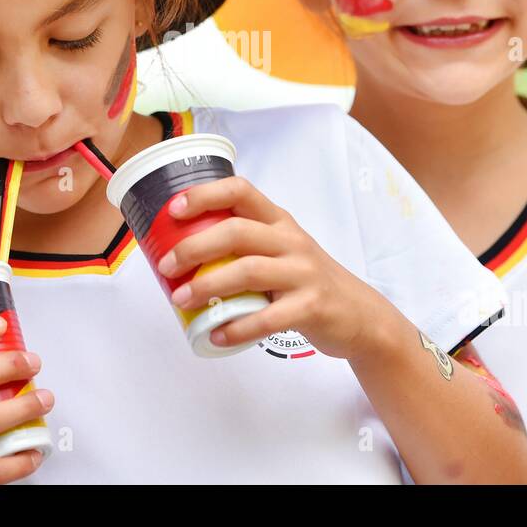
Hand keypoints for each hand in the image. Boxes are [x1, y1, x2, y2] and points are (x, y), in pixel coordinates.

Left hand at [156, 175, 399, 359]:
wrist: (360, 314)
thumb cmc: (307, 280)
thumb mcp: (282, 250)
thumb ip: (246, 244)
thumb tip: (182, 251)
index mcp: (279, 222)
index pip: (241, 191)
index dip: (204, 195)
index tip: (173, 210)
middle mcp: (291, 241)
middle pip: (237, 231)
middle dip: (194, 247)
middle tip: (166, 266)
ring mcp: (303, 273)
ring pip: (248, 271)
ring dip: (207, 286)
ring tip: (181, 299)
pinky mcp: (312, 306)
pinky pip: (268, 317)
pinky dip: (237, 328)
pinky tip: (216, 335)